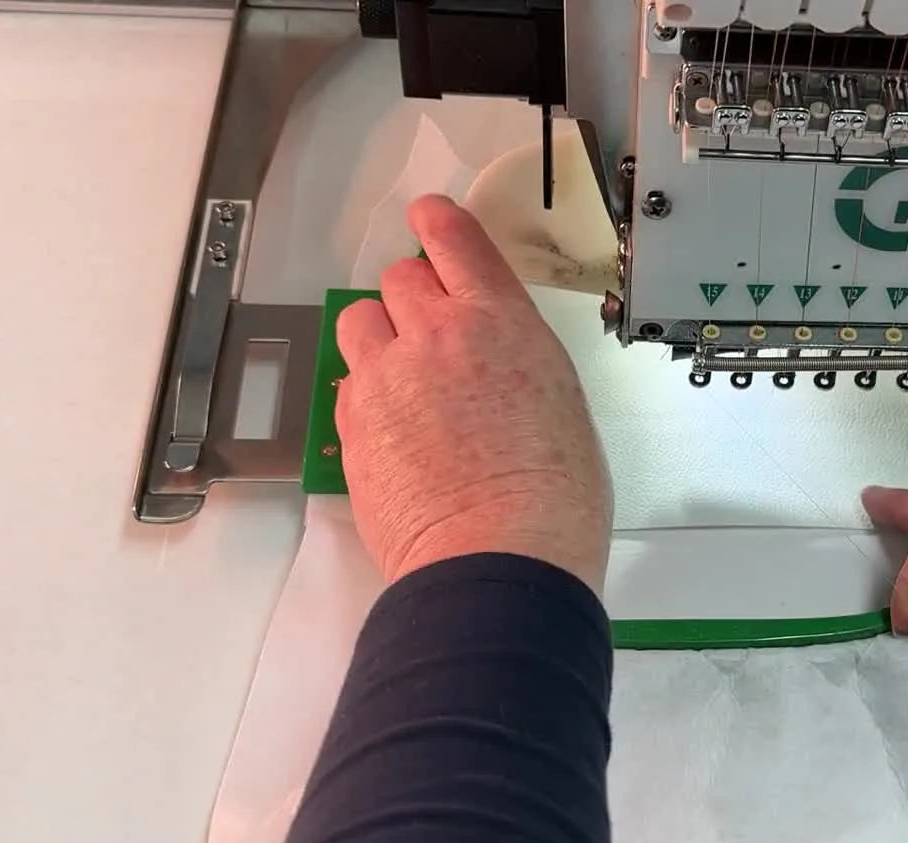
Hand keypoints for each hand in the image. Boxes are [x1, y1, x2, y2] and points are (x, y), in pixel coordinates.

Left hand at [335, 195, 610, 592]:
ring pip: (360, 322)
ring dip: (378, 338)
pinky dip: (364, 395)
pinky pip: (347, 383)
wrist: (500, 558)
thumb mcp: (561, 404)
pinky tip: (394, 431)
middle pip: (400, 279)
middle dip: (412, 299)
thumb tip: (496, 370)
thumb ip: (517, 363)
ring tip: (402, 381)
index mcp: (502, 322)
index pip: (455, 241)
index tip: (429, 219)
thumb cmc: (551, 501)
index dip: (436, 223)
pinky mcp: (353, 421)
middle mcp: (438, 334)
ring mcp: (387, 376)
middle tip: (429, 334)